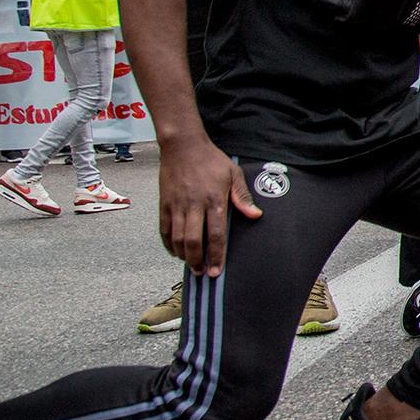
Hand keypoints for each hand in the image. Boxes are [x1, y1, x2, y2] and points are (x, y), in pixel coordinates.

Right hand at [158, 139, 262, 276]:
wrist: (183, 146)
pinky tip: (175, 251)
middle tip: (202, 273)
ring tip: (191, 266)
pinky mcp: (164, 204)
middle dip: (197, 260)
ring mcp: (176, 205)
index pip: (216, 234)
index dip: (216, 255)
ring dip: (183, 255)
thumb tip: (255, 215)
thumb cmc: (211, 160)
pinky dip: (168, 243)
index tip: (217, 271)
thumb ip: (242, 196)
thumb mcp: (232, 174)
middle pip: (193, 240)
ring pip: (177, 238)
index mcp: (214, 200)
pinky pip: (164, 229)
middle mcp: (194, 205)